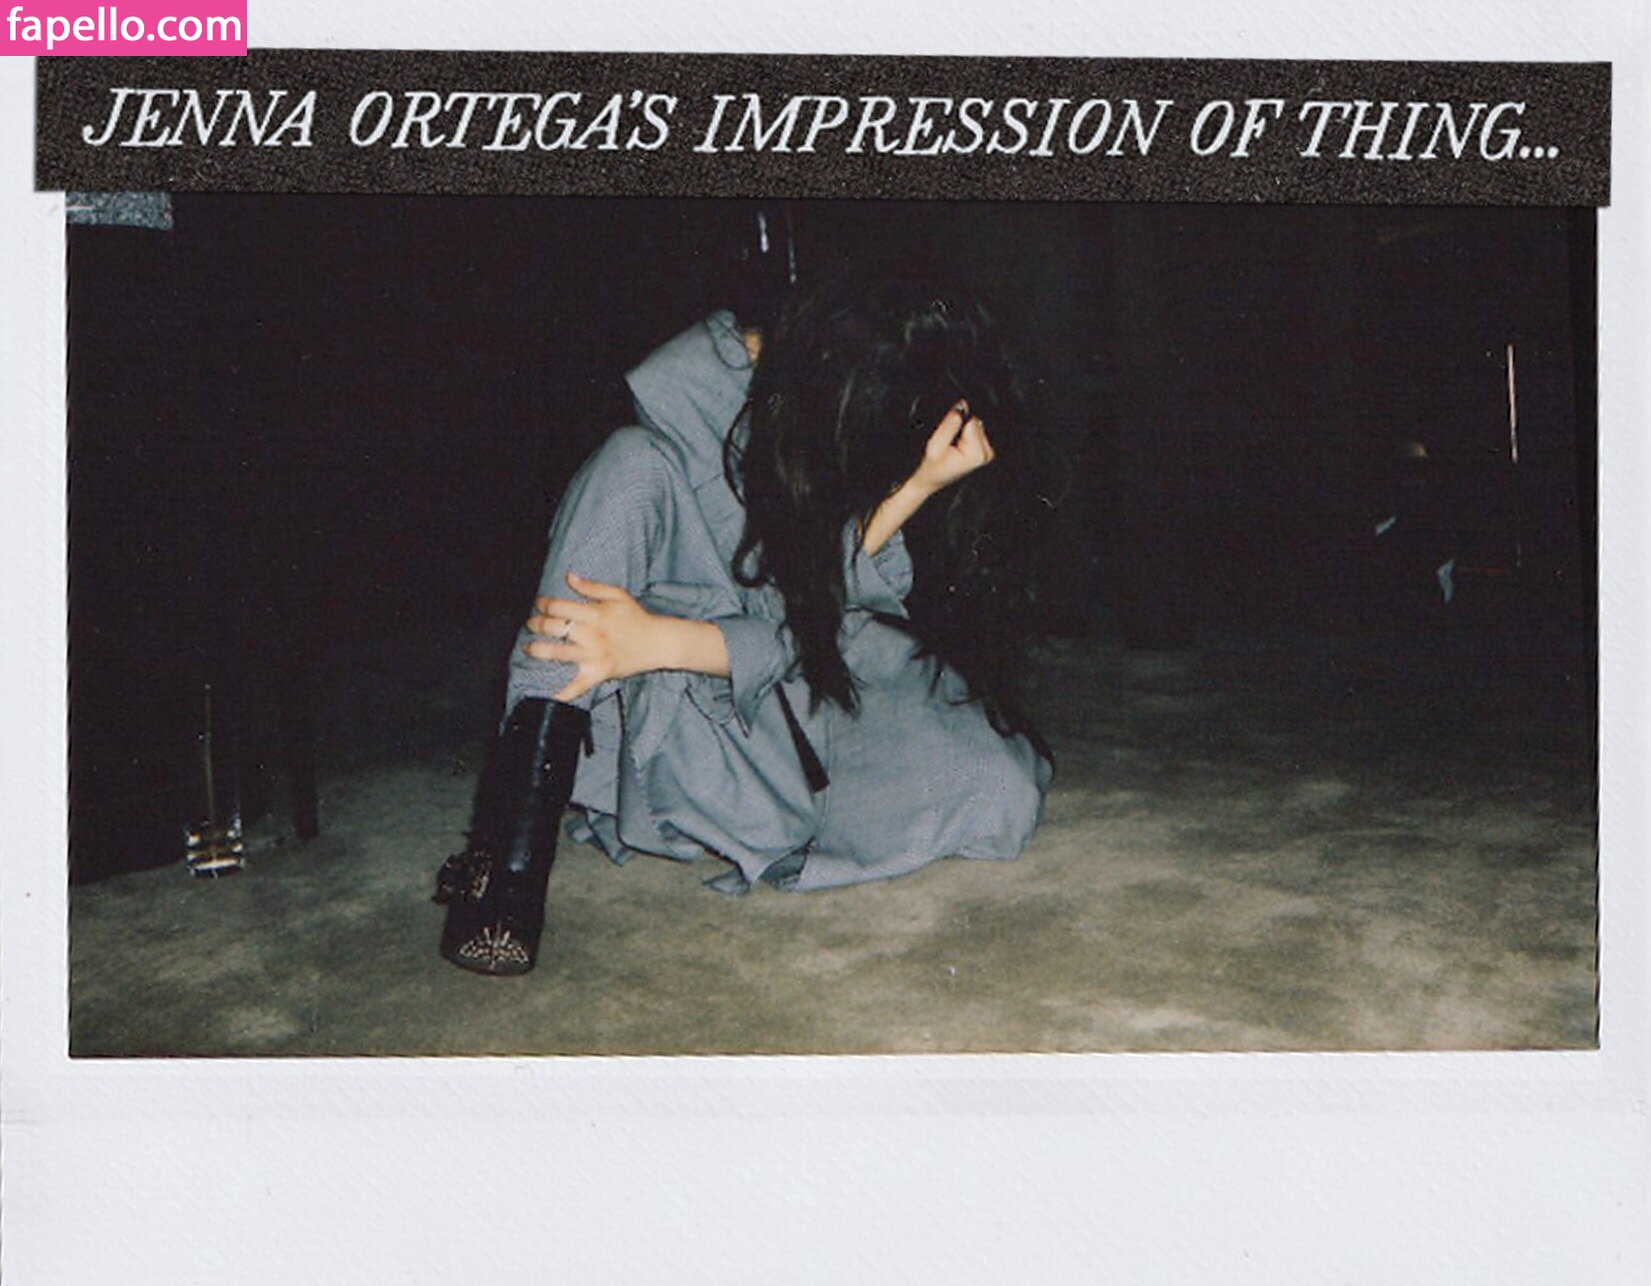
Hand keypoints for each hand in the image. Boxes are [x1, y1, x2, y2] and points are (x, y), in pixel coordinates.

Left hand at [522, 572, 668, 701]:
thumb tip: (568, 577)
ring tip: (528, 648)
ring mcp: (594, 655)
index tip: (539, 604)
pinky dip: (564, 693)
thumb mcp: (617, 595)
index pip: (559, 606)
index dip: (543, 604)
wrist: (658, 642)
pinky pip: (578, 686)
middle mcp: (591, 634)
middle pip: (554, 628)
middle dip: (535, 624)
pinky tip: (549, 696)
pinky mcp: (599, 673)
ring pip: (558, 654)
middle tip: (530, 624)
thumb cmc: (636, 617)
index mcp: (595, 614)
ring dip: (537, 650)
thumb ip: (591, 586)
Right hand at [908, 401, 995, 498]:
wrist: (929, 481)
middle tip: (947, 441)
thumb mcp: (934, 445)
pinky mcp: (983, 451)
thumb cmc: (930, 469)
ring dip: (961, 430)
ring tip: (951, 444)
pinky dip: (964, 434)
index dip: (954, 421)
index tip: (945, 435)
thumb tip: (960, 406)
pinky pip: (974, 431)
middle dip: (959, 426)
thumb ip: (949, 425)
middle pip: (975, 421)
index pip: (971, 420)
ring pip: (975, 424)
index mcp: (977, 453)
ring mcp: (986, 453)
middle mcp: (986, 453)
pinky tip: (956, 444)